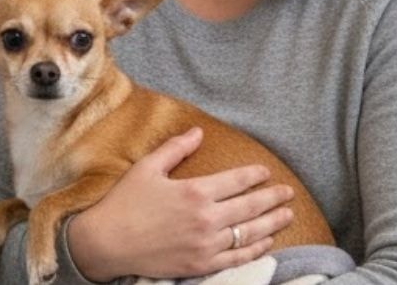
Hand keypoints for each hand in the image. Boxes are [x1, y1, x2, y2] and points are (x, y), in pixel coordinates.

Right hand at [66, 128, 295, 279]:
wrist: (108, 242)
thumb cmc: (124, 202)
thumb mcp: (146, 168)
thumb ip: (175, 148)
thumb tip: (198, 132)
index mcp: (194, 191)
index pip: (236, 180)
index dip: (255, 175)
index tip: (266, 171)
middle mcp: (206, 218)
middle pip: (251, 206)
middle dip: (273, 198)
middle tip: (288, 192)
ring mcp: (207, 244)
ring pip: (250, 232)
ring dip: (272, 222)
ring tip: (287, 215)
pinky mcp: (203, 264)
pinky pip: (239, 257)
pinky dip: (256, 248)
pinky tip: (266, 241)